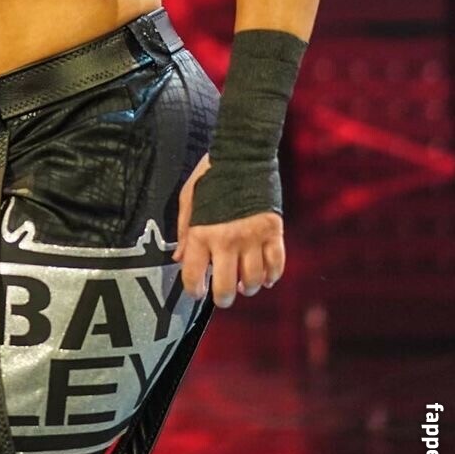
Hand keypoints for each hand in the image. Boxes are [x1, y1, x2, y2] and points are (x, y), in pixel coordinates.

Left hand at [171, 153, 285, 307]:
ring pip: (252, 280)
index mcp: (202, 232)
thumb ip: (183, 231)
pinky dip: (271, 276)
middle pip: (225, 286)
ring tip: (242, 285)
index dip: (193, 289)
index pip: (193, 274)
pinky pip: (276, 265)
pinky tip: (264, 278)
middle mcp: (227, 239)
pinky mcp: (274, 232)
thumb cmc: (211, 176)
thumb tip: (179, 259)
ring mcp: (253, 237)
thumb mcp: (188, 199)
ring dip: (246, 288)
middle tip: (222, 298)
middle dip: (222, 298)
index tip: (196, 292)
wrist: (243, 155)